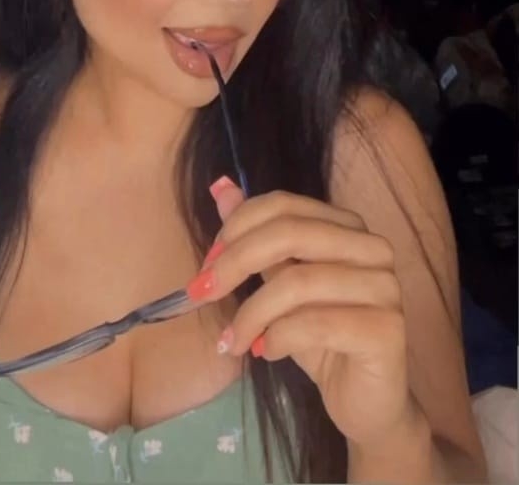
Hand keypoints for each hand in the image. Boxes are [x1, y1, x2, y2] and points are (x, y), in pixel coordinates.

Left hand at [188, 178, 416, 450]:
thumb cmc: (321, 339)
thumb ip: (256, 236)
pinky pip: (315, 323)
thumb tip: (219, 186)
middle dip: (235, 262)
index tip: (207, 264)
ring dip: (251, 314)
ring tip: (233, 342)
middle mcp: (372, 247)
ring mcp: (384, 286)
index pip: (284, 205)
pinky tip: (266, 352)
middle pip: (289, 233)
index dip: (237, 227)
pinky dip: (278, 338)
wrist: (365, 402)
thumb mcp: (280, 283)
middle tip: (202, 294)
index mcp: (347, 226)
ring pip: (298, 282)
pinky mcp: (386, 329)